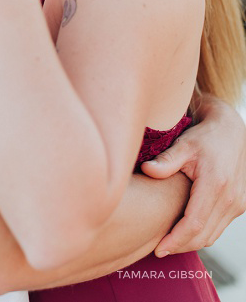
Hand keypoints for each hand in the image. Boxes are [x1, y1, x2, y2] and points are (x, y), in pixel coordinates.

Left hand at [141, 94, 245, 254]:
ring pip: (213, 235)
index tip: (158, 248)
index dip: (176, 239)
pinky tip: (182, 233)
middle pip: (204, 235)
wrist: (230, 132)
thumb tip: (146, 170)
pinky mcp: (238, 205)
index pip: (195, 223)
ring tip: (167, 244)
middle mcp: (231, 198)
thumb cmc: (203, 138)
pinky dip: (201, 234)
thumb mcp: (183, 145)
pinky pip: (218, 227)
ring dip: (191, 243)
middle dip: (180, 245)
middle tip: (158, 250)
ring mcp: (238, 204)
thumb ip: (165, 161)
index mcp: (216, 185)